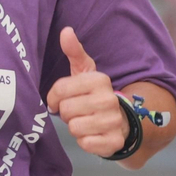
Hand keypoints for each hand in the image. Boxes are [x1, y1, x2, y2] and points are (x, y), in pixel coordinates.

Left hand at [46, 27, 126, 157]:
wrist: (121, 120)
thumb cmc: (94, 94)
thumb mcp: (85, 71)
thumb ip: (74, 51)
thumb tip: (66, 31)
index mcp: (99, 80)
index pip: (59, 90)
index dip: (54, 98)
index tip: (60, 100)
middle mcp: (109, 99)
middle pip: (66, 110)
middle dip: (67, 113)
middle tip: (78, 111)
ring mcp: (113, 121)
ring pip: (74, 128)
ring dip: (76, 128)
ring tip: (85, 121)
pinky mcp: (114, 142)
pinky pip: (86, 144)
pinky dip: (85, 141)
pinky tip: (93, 134)